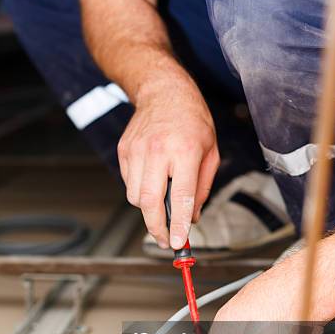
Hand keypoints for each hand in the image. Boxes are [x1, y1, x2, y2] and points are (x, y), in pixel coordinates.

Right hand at [117, 83, 218, 248]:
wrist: (163, 91)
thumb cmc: (192, 120)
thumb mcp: (210, 152)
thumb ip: (202, 188)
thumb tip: (193, 218)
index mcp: (185, 150)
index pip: (180, 196)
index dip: (179, 224)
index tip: (177, 242)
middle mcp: (158, 150)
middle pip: (149, 202)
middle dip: (156, 228)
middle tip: (165, 241)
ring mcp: (136, 150)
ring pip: (135, 197)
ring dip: (148, 210)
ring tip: (161, 206)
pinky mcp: (124, 151)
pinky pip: (128, 184)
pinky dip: (139, 192)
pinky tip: (152, 182)